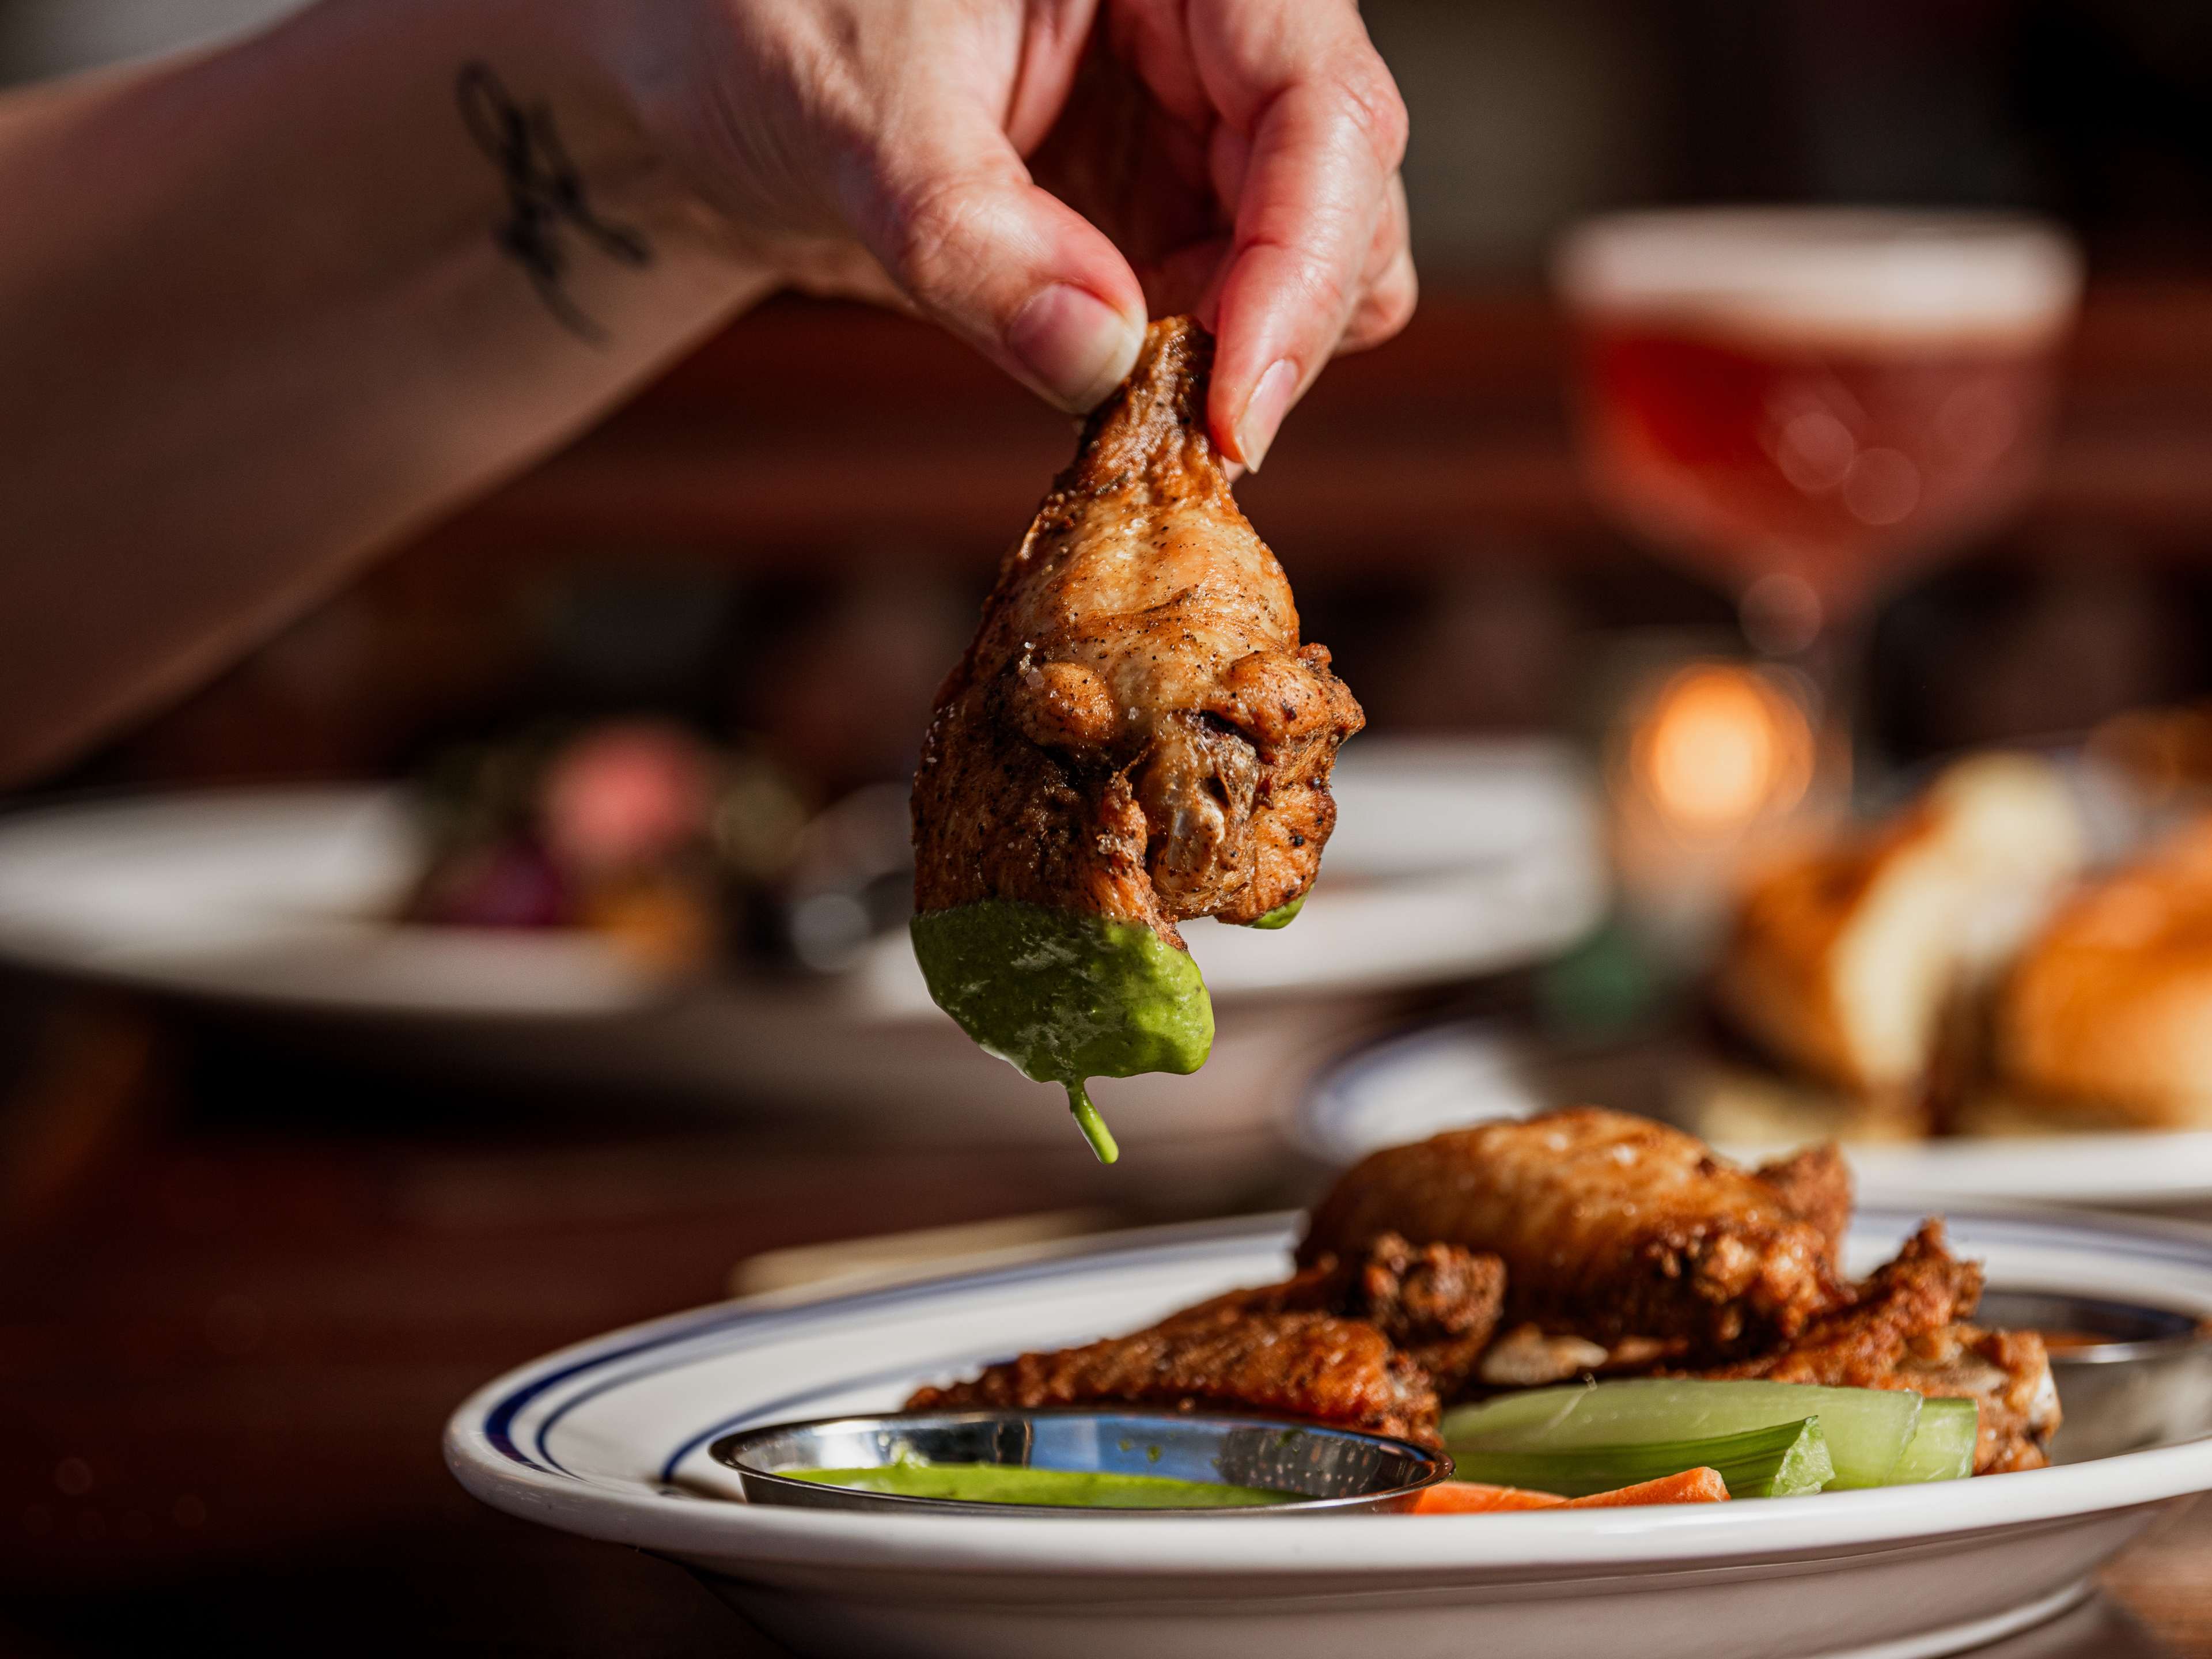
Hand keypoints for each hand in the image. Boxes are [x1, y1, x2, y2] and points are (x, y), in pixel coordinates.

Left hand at [604, 0, 1412, 466]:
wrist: (703, 64)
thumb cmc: (759, 21)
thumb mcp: (851, 113)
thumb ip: (969, 236)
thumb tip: (1099, 357)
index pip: (1317, 101)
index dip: (1300, 263)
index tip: (1237, 406)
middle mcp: (1214, 22)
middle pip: (1341, 185)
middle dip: (1275, 321)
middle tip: (1182, 436)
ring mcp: (1194, 113)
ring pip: (1310, 255)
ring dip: (1240, 355)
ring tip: (1130, 413)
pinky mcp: (1162, 197)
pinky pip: (1233, 302)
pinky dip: (1195, 370)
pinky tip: (1114, 392)